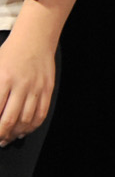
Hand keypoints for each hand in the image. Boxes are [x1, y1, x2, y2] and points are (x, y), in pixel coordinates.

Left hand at [0, 23, 58, 144]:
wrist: (35, 39)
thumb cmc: (10, 53)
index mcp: (3, 79)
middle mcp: (21, 85)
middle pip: (9, 120)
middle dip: (1, 135)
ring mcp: (36, 88)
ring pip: (26, 120)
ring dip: (16, 133)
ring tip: (9, 137)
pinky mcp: (47, 89)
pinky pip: (41, 113)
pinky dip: (33, 125)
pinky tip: (25, 129)